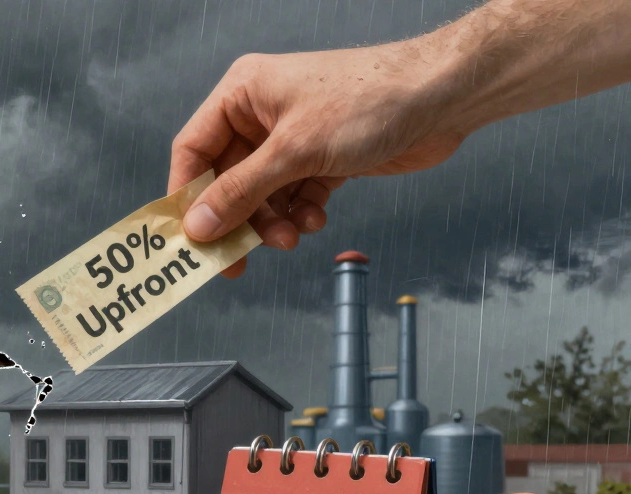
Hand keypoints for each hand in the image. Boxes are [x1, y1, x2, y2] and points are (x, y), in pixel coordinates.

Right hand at [169, 41, 466, 276]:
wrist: (443, 97)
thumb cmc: (370, 100)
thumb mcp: (294, 151)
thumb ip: (241, 192)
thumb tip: (199, 226)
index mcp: (242, 94)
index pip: (193, 150)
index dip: (188, 196)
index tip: (189, 238)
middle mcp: (262, 114)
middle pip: (227, 180)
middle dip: (238, 218)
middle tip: (237, 261)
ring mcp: (292, 137)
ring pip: (262, 194)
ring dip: (272, 222)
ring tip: (289, 238)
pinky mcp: (321, 158)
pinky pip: (294, 196)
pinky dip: (300, 214)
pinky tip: (315, 220)